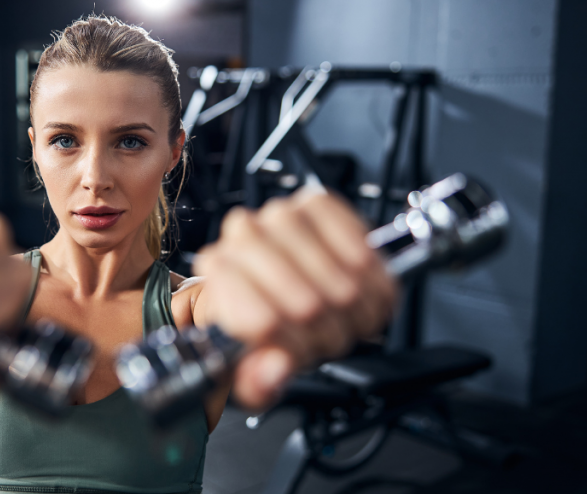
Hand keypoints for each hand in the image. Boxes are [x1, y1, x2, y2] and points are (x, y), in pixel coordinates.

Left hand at [193, 186, 397, 409]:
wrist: (274, 281)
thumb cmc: (259, 321)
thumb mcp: (248, 367)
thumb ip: (254, 382)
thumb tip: (274, 370)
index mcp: (219, 271)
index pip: (263, 323)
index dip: (293, 349)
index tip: (295, 355)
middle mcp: (244, 235)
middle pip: (307, 305)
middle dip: (325, 334)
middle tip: (323, 338)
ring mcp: (281, 216)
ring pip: (339, 281)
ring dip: (351, 312)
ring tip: (343, 317)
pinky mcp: (317, 204)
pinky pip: (356, 243)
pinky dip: (367, 272)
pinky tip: (358, 282)